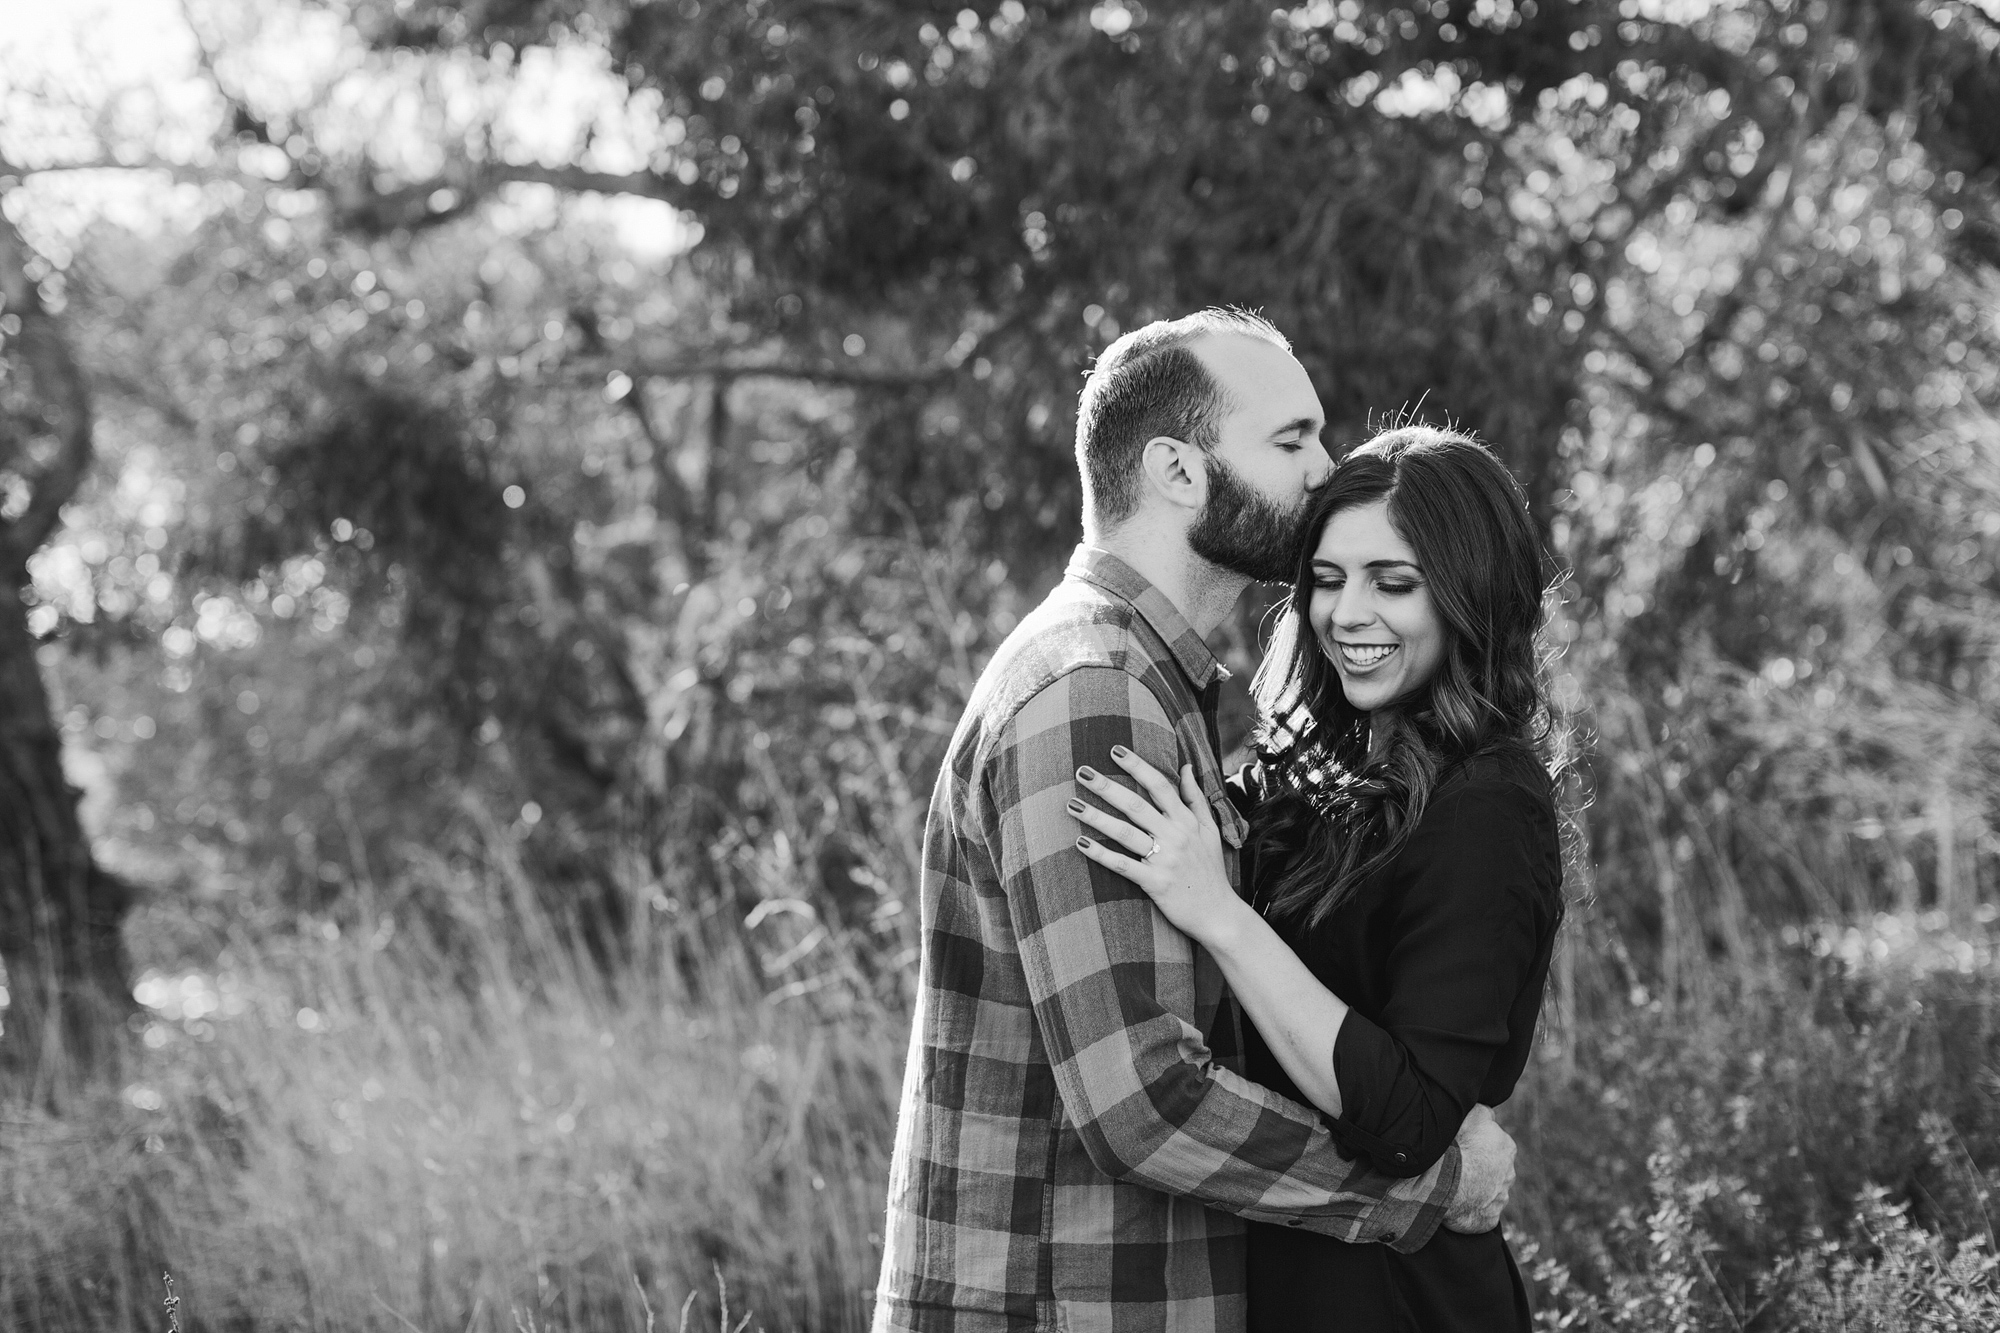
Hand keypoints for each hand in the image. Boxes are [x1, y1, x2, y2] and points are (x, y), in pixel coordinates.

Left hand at [1070, 746, 1246, 948]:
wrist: (1219, 914)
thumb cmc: (1210, 870)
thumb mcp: (1210, 830)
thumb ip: (1196, 798)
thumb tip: (1186, 766)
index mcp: (1186, 821)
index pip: (1159, 786)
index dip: (1137, 766)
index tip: (1115, 750)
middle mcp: (1175, 836)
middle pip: (1136, 805)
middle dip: (1108, 786)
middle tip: (1082, 771)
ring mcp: (1164, 859)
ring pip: (1125, 833)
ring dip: (1097, 817)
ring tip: (1072, 804)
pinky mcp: (1155, 883)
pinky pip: (1123, 865)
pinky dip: (1101, 854)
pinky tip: (1080, 843)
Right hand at [1442, 1104, 1515, 1233]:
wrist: (1448, 1183)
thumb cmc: (1459, 1147)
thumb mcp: (1473, 1114)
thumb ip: (1484, 1112)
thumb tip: (1488, 1113)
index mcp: (1507, 1147)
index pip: (1494, 1142)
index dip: (1477, 1143)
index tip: (1462, 1145)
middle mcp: (1509, 1174)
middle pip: (1493, 1168)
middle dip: (1479, 1166)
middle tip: (1457, 1164)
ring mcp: (1500, 1198)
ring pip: (1487, 1190)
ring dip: (1474, 1188)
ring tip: (1453, 1184)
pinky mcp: (1489, 1219)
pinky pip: (1480, 1212)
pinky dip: (1470, 1208)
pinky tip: (1456, 1202)